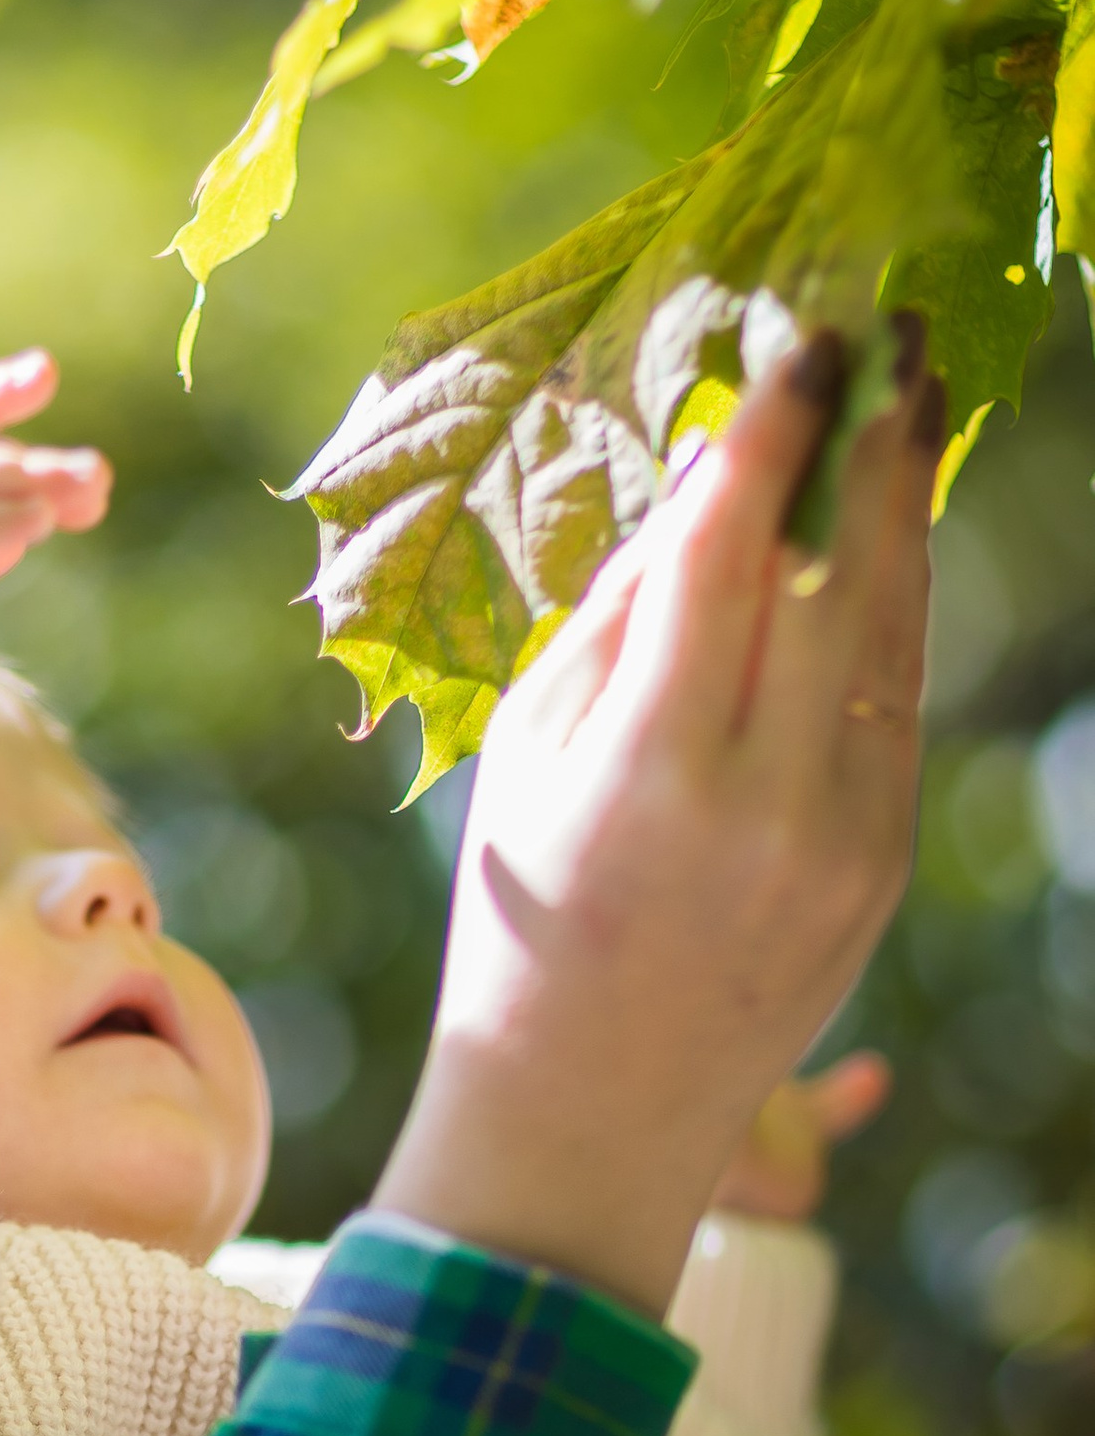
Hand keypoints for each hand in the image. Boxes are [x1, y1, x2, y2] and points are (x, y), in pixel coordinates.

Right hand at [376, 322, 935, 1319]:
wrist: (590, 1107)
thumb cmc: (525, 913)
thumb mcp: (528, 756)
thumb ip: (621, 616)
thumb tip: (709, 478)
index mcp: (649, 766)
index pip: (731, 554)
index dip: (776, 432)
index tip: (806, 335)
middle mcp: (764, 798)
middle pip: (842, 572)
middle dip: (868, 441)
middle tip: (890, 328)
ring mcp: (843, 836)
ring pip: (894, 628)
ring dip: (905, 507)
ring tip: (909, 406)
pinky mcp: (885, 864)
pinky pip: (900, 703)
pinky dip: (896, 611)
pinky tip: (888, 542)